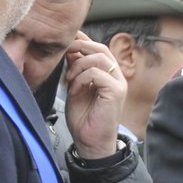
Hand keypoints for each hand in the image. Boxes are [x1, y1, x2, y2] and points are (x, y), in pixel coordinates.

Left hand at [61, 33, 125, 158]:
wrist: (89, 142)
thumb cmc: (83, 118)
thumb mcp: (75, 87)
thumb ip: (75, 70)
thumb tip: (69, 50)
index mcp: (106, 74)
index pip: (97, 49)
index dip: (82, 41)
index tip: (66, 42)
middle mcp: (115, 76)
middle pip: (101, 48)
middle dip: (80, 46)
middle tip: (65, 52)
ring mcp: (118, 83)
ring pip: (100, 58)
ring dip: (79, 65)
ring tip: (69, 79)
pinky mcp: (116, 92)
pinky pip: (98, 73)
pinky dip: (82, 78)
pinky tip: (75, 89)